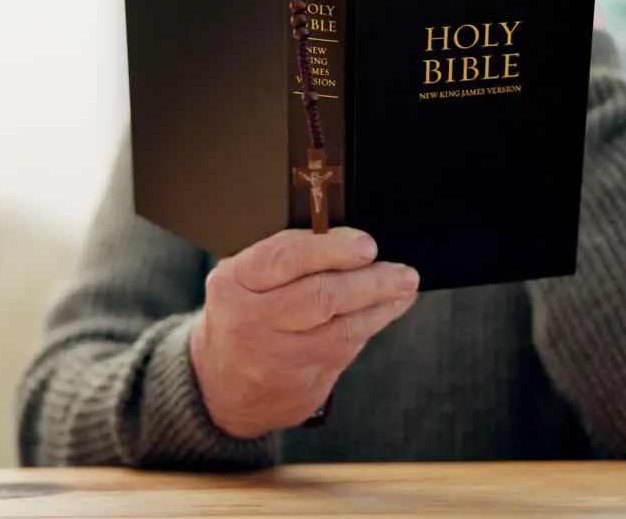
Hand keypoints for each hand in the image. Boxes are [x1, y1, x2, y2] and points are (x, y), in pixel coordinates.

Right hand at [189, 226, 418, 438]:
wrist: (221, 388)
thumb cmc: (242, 315)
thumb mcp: (243, 280)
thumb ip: (285, 257)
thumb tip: (347, 237)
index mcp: (234, 282)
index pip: (286, 258)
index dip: (332, 249)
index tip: (366, 245)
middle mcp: (252, 321)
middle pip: (320, 297)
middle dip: (370, 281)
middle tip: (402, 272)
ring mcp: (277, 357)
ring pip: (342, 328)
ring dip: (382, 305)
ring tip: (404, 287)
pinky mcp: (302, 384)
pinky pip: (347, 349)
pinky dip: (372, 325)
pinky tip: (387, 309)